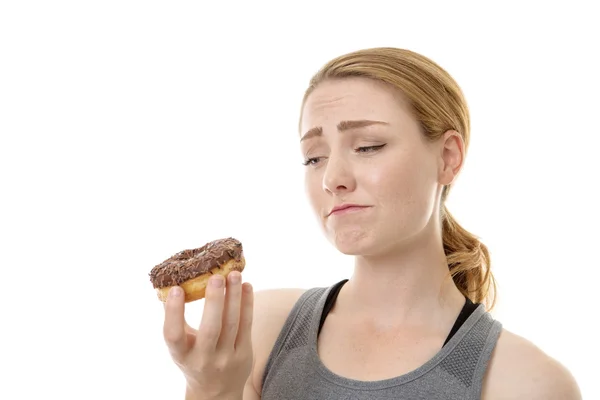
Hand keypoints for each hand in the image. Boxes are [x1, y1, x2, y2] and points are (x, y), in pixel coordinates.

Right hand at [163, 271, 253, 398]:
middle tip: (216, 277)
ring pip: (232, 324)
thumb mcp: (180, 346)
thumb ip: (177, 321)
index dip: (173, 312)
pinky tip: (246, 286)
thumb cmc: (193, 359)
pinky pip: (247, 325)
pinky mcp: (244, 354)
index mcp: (182, 355)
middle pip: (210, 329)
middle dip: (214, 301)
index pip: (173, 335)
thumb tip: (172, 282)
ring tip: (234, 274)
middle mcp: (204, 359)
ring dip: (234, 297)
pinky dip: (247, 304)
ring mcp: (226, 358)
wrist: (215, 391)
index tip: (176, 289)